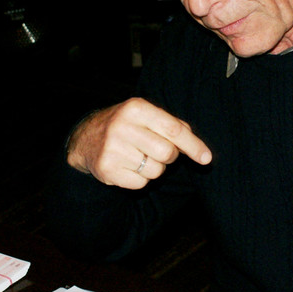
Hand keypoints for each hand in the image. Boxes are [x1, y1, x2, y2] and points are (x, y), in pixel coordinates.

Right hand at [66, 98, 211, 188]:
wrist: (86, 138)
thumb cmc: (126, 125)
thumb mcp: (146, 115)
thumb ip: (173, 125)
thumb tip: (199, 148)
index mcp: (136, 108)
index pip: (173, 129)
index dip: (193, 145)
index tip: (206, 158)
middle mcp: (122, 126)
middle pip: (167, 153)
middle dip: (169, 156)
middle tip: (156, 151)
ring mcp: (112, 148)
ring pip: (156, 171)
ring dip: (154, 168)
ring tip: (138, 157)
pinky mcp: (107, 169)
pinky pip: (141, 183)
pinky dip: (140, 179)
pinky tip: (128, 167)